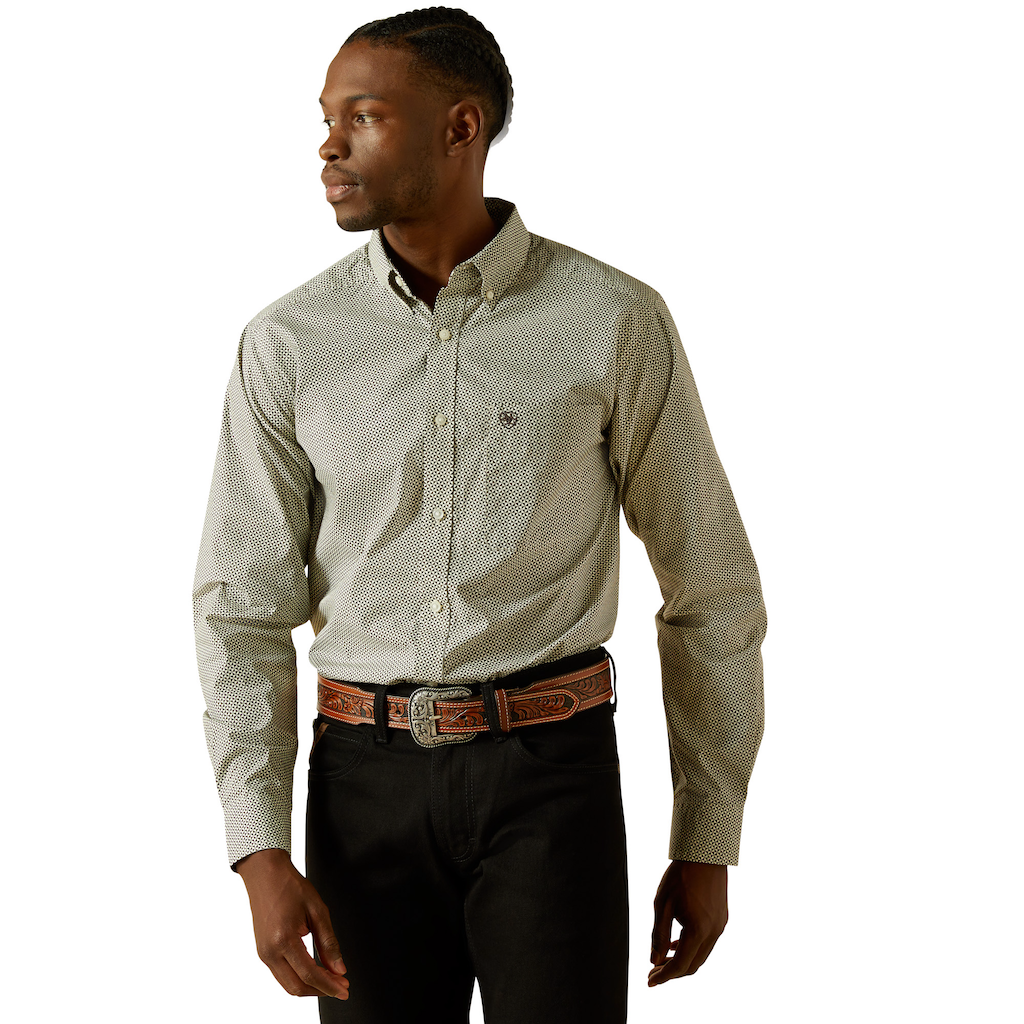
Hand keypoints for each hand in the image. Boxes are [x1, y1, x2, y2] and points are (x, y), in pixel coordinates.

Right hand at [235, 848, 349, 999]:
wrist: (265, 874)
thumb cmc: (289, 886)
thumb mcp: (317, 910)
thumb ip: (329, 942)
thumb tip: (338, 967)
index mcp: (283, 940)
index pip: (310, 974)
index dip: (329, 985)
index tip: (344, 988)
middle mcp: (269, 951)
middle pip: (297, 987)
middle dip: (321, 991)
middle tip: (340, 986)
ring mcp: (263, 953)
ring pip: (288, 985)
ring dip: (310, 987)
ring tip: (330, 980)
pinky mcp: (263, 952)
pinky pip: (281, 975)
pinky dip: (299, 978)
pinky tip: (314, 972)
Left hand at [648, 859, 727, 985]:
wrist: (705, 854)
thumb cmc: (681, 876)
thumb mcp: (662, 904)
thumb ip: (659, 934)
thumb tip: (654, 960)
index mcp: (698, 931)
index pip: (680, 964)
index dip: (664, 976)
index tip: (649, 981)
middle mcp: (713, 933)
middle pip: (692, 965)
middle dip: (671, 972)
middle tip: (653, 972)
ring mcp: (720, 927)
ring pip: (700, 956)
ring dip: (682, 961)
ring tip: (661, 959)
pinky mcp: (722, 920)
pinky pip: (706, 943)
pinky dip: (691, 949)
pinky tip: (675, 944)